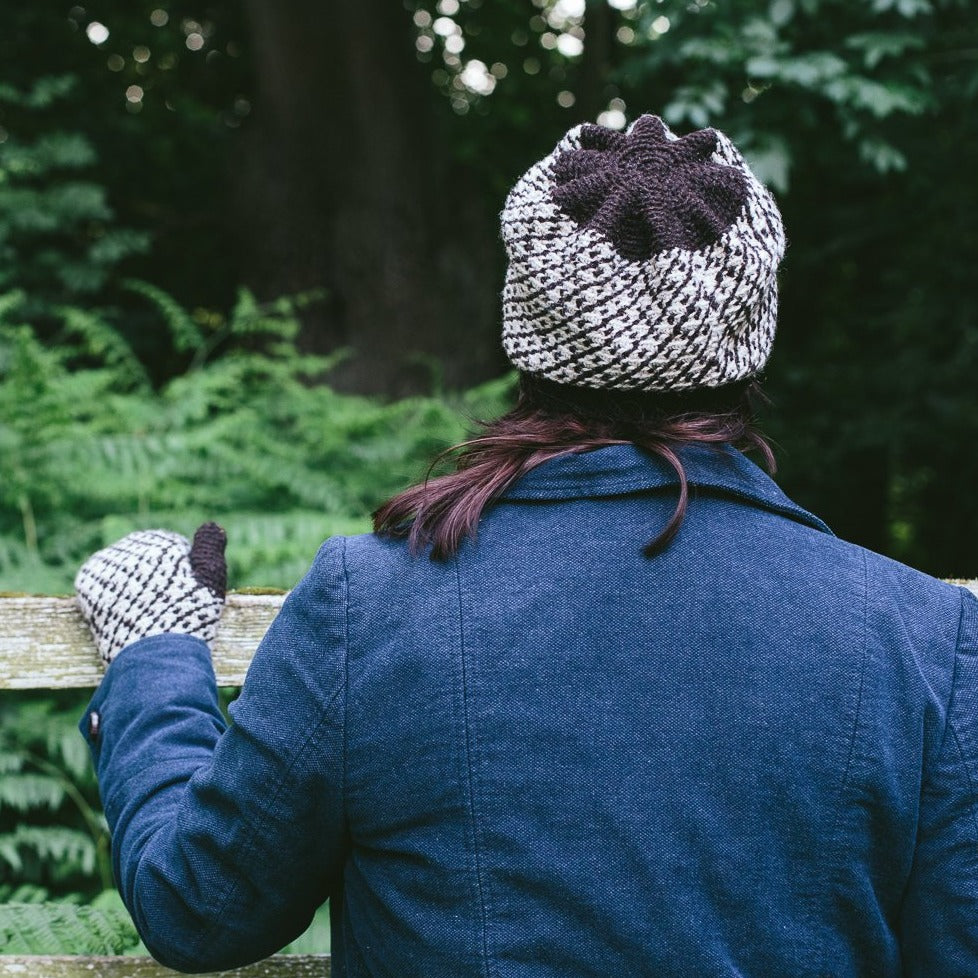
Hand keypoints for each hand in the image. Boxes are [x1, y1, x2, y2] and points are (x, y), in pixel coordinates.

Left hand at [75, 522, 226, 664]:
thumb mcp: (211, 579)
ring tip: (140, 613)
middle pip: (143, 556)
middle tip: (160, 608)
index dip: (179, 575)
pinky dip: (105, 593)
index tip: (180, 598)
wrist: (156, 657)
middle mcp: (132, 546)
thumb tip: (211, 525)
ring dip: (127, 583)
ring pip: (120, 569)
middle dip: (151, 576)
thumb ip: (210, 546)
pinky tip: (119, 610)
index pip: (170, 549)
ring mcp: (107, 564)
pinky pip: (97, 580)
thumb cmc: (190, 619)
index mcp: (163, 542)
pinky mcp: (88, 582)